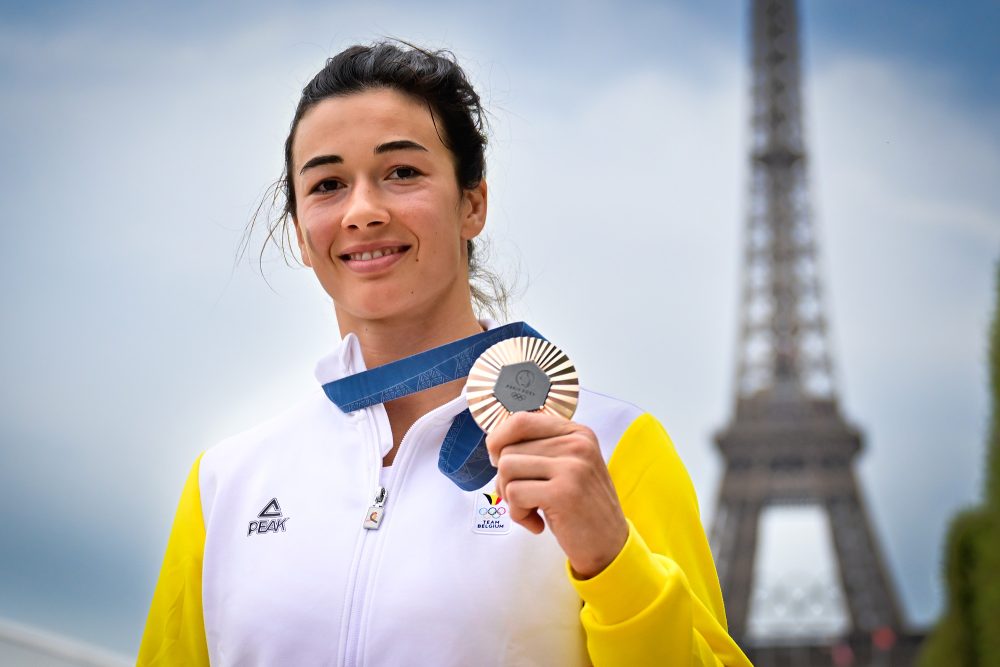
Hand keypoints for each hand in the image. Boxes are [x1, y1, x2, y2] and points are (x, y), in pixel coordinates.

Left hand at [486, 411, 628, 578]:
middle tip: (524, 499)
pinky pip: (514, 494)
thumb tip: (495, 444)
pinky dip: (518, 514)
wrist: (609, 546)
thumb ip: (539, 449)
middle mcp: (577, 444)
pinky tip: (537, 523)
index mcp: (577, 433)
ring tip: (532, 509)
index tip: (498, 461)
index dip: (499, 440)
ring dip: (511, 497)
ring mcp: (572, 467)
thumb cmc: (580, 508)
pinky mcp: (563, 492)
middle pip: (508, 448)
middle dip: (505, 479)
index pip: (521, 420)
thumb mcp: (567, 467)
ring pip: (507, 468)